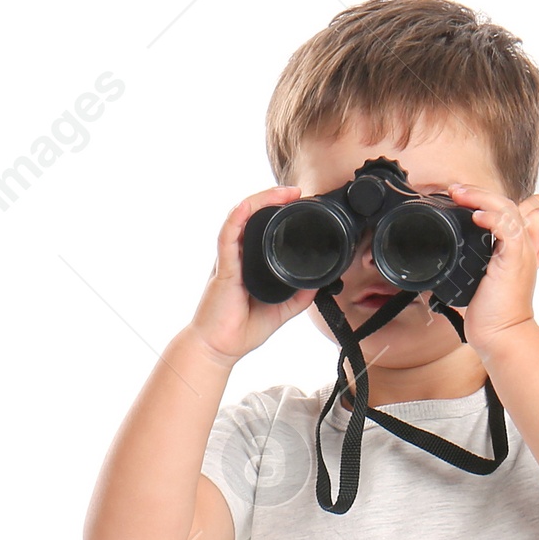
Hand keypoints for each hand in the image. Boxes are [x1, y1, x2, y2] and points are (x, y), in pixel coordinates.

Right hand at [188, 188, 315, 363]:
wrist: (219, 348)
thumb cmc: (241, 329)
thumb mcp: (281, 310)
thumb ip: (298, 296)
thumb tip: (319, 283)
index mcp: (249, 262)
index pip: (261, 227)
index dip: (277, 211)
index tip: (298, 203)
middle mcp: (237, 256)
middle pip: (251, 215)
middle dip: (272, 198)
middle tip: (295, 191)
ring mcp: (228, 260)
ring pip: (240, 218)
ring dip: (260, 200)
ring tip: (282, 192)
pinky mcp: (223, 270)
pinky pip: (227, 237)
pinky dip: (237, 219)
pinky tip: (248, 206)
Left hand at [445, 183, 538, 359]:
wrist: (502, 335)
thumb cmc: (490, 313)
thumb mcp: (477, 279)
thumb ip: (470, 261)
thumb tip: (445, 252)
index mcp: (513, 248)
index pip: (505, 210)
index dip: (485, 198)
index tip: (459, 197)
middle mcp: (521, 247)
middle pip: (506, 203)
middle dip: (478, 191)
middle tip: (454, 190)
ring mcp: (521, 252)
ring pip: (508, 209)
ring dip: (481, 198)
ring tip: (459, 195)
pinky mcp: (516, 260)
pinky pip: (509, 229)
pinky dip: (492, 218)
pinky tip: (476, 217)